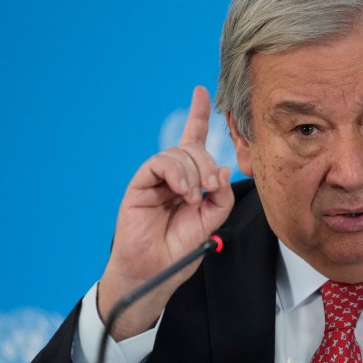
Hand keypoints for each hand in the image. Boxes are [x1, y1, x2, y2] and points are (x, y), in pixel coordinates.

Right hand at [98, 86, 234, 339]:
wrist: (155, 271)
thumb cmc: (180, 249)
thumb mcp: (212, 222)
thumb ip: (221, 197)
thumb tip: (223, 170)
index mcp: (190, 180)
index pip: (193, 140)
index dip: (198, 115)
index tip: (203, 92)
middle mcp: (172, 176)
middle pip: (192, 148)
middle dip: (207, 162)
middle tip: (211, 186)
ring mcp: (155, 179)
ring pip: (178, 155)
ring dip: (193, 172)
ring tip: (194, 196)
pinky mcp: (140, 185)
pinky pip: (159, 164)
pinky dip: (176, 174)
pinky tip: (183, 191)